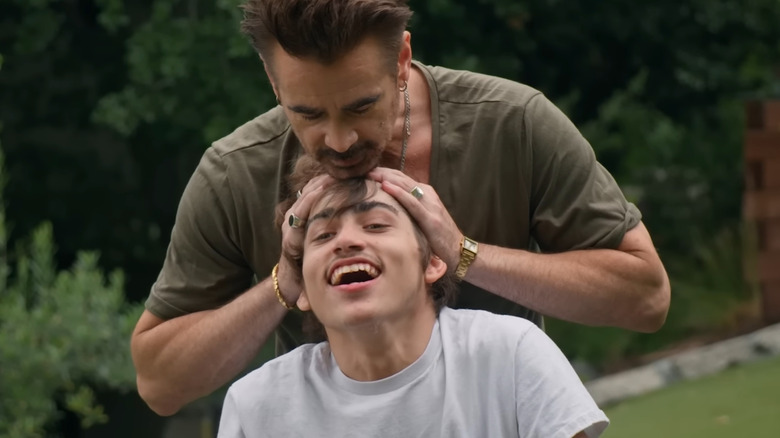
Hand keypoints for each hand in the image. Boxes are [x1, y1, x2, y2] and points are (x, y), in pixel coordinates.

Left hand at [277, 174, 335, 300]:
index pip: (299, 215)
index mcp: (292, 240)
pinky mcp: (303, 215)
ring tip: (344, 173)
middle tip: (340, 174)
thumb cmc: (300, 283)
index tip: (325, 190)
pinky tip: (343, 180)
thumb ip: (303, 297)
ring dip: (324, 182)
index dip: (311, 201)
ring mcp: (296, 219)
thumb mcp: (302, 289)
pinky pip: (313, 194)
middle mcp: (291, 226)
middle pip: (303, 198)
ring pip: (308, 193)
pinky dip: (325, 186)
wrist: (288, 278)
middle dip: (320, 185)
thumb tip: (302, 306)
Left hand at [368, 167, 462, 271]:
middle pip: (402, 179)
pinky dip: (399, 193)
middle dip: (383, 173)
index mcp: (426, 194)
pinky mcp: (430, 218)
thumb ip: (410, 209)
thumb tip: (390, 206)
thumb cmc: (438, 236)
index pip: (402, 178)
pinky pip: (412, 203)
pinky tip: (386, 186)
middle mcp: (428, 195)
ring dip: (387, 178)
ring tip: (371, 173)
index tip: (368, 172)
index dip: (385, 173)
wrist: (458, 250)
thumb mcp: (423, 218)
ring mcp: (430, 206)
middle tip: (364, 170)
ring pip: (406, 186)